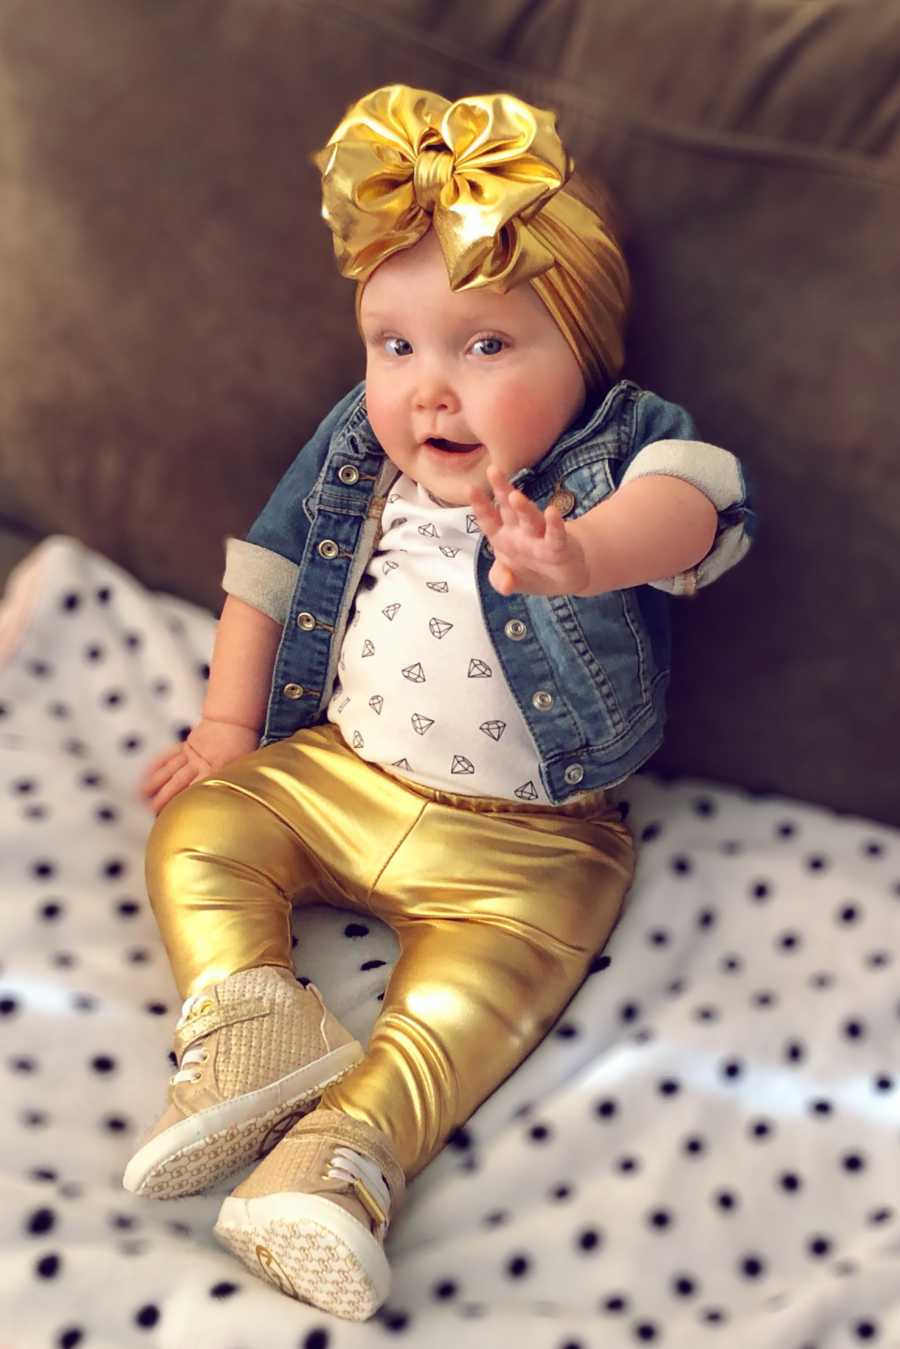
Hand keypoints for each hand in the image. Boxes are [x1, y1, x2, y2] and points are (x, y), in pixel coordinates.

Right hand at [139, 717, 259, 814]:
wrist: (233, 720)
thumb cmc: (242, 742)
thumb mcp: (242, 766)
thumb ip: (232, 782)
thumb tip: (231, 799)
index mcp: (214, 770)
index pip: (195, 790)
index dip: (182, 802)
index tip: (172, 813)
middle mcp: (198, 764)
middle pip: (178, 782)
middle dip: (164, 797)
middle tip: (152, 809)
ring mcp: (190, 755)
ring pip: (170, 770)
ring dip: (156, 782)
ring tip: (142, 794)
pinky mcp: (185, 746)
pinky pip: (168, 756)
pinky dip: (157, 763)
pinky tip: (147, 772)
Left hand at [470, 463, 590, 596]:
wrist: (561, 579)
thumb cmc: (530, 571)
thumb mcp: (509, 580)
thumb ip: (501, 580)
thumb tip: (505, 585)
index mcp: (502, 536)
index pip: (488, 519)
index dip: (480, 505)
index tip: (470, 488)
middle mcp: (520, 531)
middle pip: (509, 508)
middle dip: (501, 490)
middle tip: (493, 471)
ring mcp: (539, 537)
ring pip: (530, 518)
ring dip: (523, 508)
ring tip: (515, 497)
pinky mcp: (558, 546)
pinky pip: (555, 534)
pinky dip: (554, 524)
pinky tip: (552, 512)